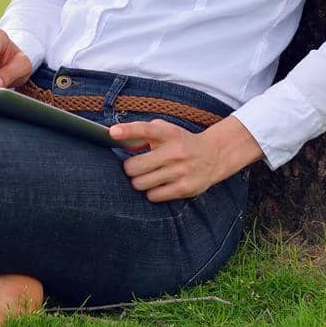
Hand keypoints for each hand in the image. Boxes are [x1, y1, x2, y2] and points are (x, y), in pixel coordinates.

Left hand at [109, 118, 236, 201]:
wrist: (213, 155)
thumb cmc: (180, 142)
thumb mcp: (164, 130)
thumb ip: (141, 133)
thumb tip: (118, 139)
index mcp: (168, 133)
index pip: (145, 130)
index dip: (127, 131)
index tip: (112, 133)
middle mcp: (175, 151)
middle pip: (134, 167)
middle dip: (129, 169)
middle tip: (135, 167)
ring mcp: (180, 171)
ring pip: (141, 184)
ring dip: (139, 182)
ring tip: (147, 176)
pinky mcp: (185, 188)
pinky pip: (153, 196)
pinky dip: (151, 192)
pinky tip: (159, 185)